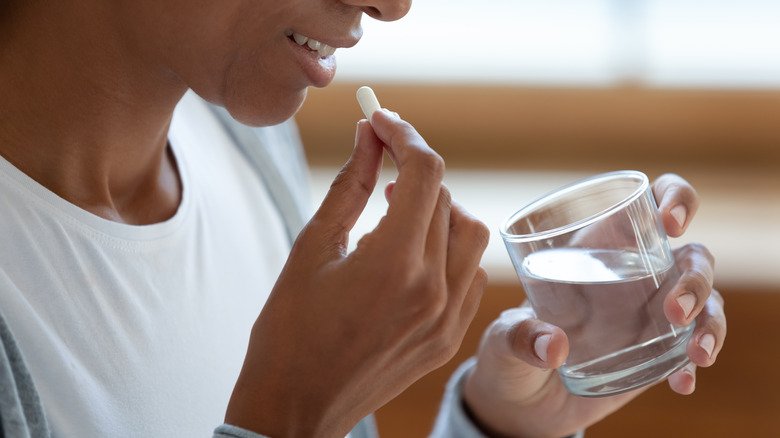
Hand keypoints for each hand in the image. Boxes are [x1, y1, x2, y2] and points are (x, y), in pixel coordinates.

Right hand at [224, 110, 489, 436]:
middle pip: (448, 198)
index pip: (424, 173)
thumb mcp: (311, 249)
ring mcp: (447, 318)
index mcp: (392, 264)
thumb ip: (350, 186)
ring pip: (470, 234)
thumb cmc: (288, 332)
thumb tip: (368, 137)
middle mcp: (432, 290)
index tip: (380, 120)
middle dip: (415, 169)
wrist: (295, 409)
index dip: (404, 135)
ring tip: (399, 212)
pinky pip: (470, 274)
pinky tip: (415, 253)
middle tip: (381, 162)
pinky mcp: (449, 337)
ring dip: (440, 209)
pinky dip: (450, 249)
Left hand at [462, 174, 725, 436]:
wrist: (520, 404)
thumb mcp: (502, 341)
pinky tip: (682, 382)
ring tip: (696, 354)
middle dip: (694, 279)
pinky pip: (691, 350)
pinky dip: (692, 365)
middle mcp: (633, 275)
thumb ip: (519, 338)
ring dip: (709, 322)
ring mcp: (650, 314)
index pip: (648, 204)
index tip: (670, 222)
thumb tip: (552, 346)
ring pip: (705, 301)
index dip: (673, 199)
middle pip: (691, 257)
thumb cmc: (507, 352)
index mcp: (596, 248)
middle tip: (675, 311)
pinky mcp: (657, 353)